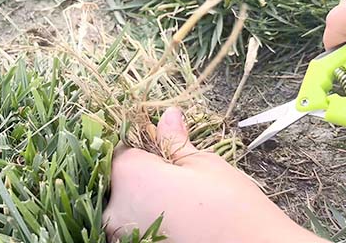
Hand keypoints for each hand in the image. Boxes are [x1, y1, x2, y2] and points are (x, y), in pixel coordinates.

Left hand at [104, 107, 323, 242]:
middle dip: (138, 176)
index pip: (119, 150)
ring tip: (175, 202)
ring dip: (139, 200)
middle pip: (115, 180)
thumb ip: (174, 141)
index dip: (140, 148)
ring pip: (121, 207)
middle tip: (173, 179)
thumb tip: (168, 114)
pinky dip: (144, 221)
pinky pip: (130, 229)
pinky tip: (171, 219)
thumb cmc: (231, 205)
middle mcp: (115, 207)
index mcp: (128, 174)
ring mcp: (122, 234)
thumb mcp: (203, 164)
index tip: (160, 152)